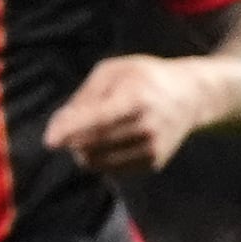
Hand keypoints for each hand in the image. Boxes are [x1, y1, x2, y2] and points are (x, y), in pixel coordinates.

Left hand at [43, 55, 209, 177]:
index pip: (97, 120)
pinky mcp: (153, 163)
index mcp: (136, 99)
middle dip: (71, 139)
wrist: (191, 95)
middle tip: (70, 127)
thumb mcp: (112, 72)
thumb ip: (83, 98)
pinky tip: (112, 140)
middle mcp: (147, 127)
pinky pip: (110, 169)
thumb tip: (58, 127)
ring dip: (82, 150)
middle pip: (91, 145)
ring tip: (92, 131)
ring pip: (97, 162)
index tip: (49, 141)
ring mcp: (152, 148)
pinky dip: (101, 157)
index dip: (70, 131)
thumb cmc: (143, 78)